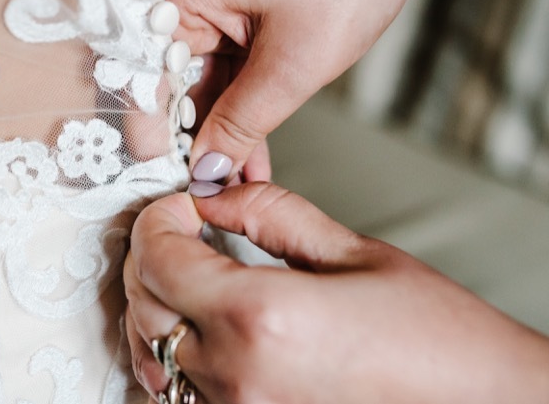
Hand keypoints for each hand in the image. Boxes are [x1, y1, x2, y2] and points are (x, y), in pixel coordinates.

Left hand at [124, 184, 548, 403]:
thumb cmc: (436, 340)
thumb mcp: (353, 252)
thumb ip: (270, 213)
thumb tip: (214, 195)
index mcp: (260, 316)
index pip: (158, 257)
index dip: (157, 219)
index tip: (180, 207)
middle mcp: (237, 373)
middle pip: (144, 304)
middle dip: (151, 256)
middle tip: (180, 231)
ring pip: (152, 353)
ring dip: (156, 307)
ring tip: (187, 275)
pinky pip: (181, 392)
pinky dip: (174, 356)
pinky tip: (200, 329)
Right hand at [166, 0, 432, 175]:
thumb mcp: (292, 65)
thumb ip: (241, 123)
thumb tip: (206, 170)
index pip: (142, 73)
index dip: (151, 130)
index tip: (166, 180)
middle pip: (166, 79)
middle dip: (188, 138)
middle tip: (203, 192)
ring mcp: (211, 0)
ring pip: (199, 81)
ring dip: (218, 131)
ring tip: (232, 187)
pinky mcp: (238, 9)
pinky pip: (226, 69)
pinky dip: (239, 107)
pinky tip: (249, 157)